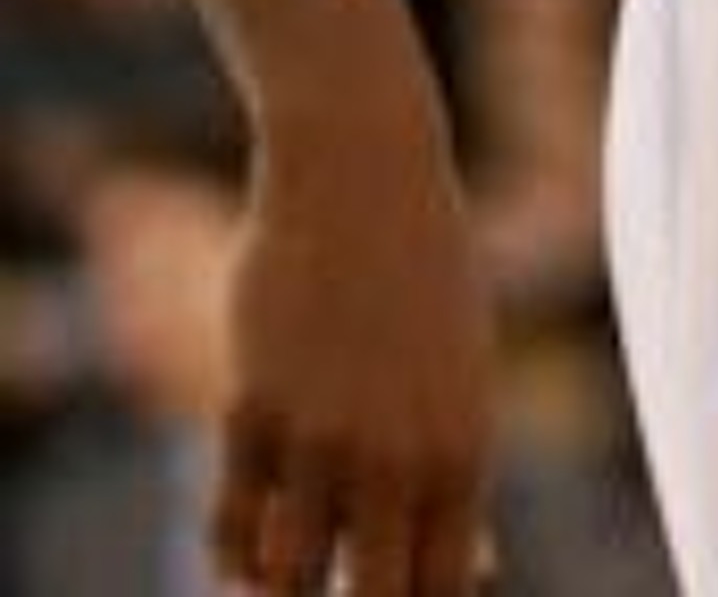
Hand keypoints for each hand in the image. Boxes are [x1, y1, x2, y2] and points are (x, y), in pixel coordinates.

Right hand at [212, 125, 495, 596]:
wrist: (364, 173)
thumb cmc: (425, 279)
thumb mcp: (460, 376)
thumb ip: (454, 478)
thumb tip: (477, 572)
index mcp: (465, 448)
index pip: (443, 590)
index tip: (399, 594)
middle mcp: (397, 455)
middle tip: (340, 583)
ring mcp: (319, 438)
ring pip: (286, 580)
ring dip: (286, 583)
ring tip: (295, 562)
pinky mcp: (251, 412)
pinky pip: (230, 530)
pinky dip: (236, 555)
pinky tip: (254, 542)